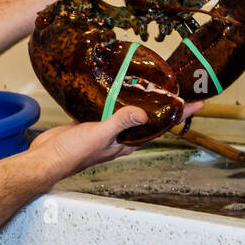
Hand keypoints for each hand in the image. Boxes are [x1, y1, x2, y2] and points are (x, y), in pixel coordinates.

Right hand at [30, 100, 203, 181]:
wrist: (46, 158)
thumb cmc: (72, 153)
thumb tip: (144, 113)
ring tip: (153, 85)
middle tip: (179, 89)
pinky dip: (115, 99)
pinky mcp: (90, 123)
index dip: (180, 115)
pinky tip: (114, 88)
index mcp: (126, 143)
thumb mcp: (100, 135)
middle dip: (164, 106)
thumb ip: (121, 123)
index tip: (198, 104)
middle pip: (148, 119)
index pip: (160, 127)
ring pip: (128, 113)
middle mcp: (119, 138)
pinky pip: (107, 109)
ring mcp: (105, 131)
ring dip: (140, 101)